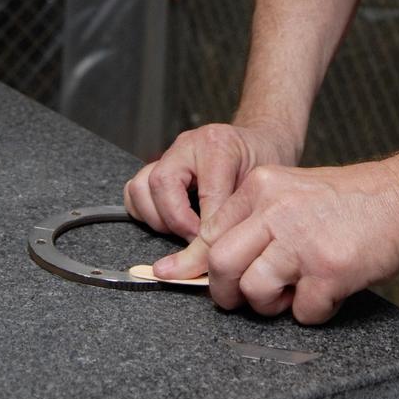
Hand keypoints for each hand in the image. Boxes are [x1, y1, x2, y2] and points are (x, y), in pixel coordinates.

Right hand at [124, 122, 296, 272]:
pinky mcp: (159, 166)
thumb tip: (212, 257)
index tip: (213, 252)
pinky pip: (135, 191)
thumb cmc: (262, 162)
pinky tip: (170, 222)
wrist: (260, 141)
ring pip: (140, 187)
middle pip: (161, 185)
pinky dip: (146, 212)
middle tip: (196, 240)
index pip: (205, 196)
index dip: (207, 233)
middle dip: (177, 222)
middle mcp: (187, 145)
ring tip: (182, 231)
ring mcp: (170, 154)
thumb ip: (236, 216)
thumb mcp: (260, 186)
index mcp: (216, 145)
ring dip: (157, 218)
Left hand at [152, 155, 398, 322]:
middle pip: (221, 264)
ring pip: (253, 291)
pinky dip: (314, 311)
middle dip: (227, 293)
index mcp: (262, 186)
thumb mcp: (291, 190)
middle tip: (247, 298)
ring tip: (295, 291)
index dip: (204, 267)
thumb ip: (257, 218)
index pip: (211, 233)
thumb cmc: (350, 199)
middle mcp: (276, 209)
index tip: (197, 281)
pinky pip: (303, 312)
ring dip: (271, 305)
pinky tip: (330, 289)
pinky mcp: (328, 269)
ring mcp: (301, 240)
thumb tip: (213, 260)